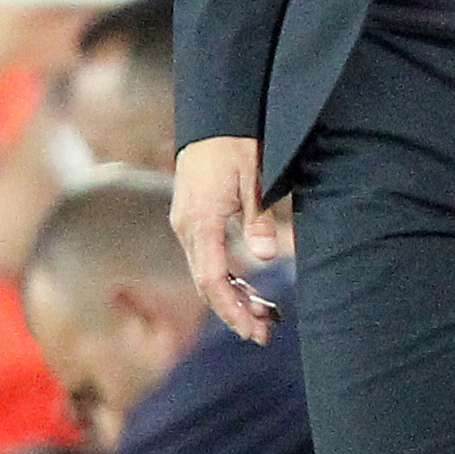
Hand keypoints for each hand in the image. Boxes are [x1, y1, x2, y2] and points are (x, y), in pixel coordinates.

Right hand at [169, 136, 289, 342]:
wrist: (214, 118)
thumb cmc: (236, 143)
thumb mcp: (255, 177)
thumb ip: (258, 219)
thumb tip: (267, 258)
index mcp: (200, 221)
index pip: (213, 278)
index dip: (233, 308)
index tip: (254, 328)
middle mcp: (187, 228)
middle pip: (208, 284)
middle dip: (235, 313)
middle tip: (265, 335)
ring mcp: (188, 225)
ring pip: (207, 274)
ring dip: (234, 299)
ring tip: (265, 319)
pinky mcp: (194, 221)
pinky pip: (208, 260)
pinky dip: (228, 280)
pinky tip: (249, 293)